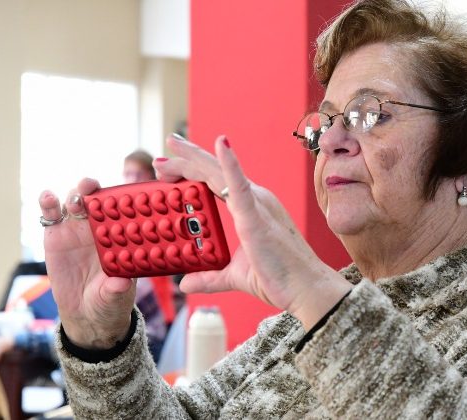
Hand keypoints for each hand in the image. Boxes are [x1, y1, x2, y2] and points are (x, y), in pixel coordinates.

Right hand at [39, 179, 134, 348]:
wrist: (86, 313)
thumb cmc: (108, 300)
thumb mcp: (114, 297)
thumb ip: (116, 289)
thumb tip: (121, 284)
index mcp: (120, 238)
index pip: (122, 212)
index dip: (120, 199)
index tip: (118, 194)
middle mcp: (100, 228)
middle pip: (96, 201)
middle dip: (93, 189)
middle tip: (90, 187)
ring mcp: (77, 230)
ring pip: (75, 204)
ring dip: (74, 196)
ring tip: (73, 198)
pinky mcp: (56, 235)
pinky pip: (51, 216)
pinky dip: (48, 204)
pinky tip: (46, 197)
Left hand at [155, 135, 351, 329]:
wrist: (305, 289)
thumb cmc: (280, 278)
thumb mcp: (235, 276)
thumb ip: (209, 278)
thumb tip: (185, 284)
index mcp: (250, 208)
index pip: (215, 182)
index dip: (190, 171)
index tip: (165, 171)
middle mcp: (254, 199)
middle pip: (213, 171)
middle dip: (185, 160)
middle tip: (161, 153)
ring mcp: (257, 204)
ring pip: (219, 172)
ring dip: (194, 158)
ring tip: (171, 146)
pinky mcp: (257, 216)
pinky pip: (240, 186)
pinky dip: (230, 164)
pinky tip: (220, 145)